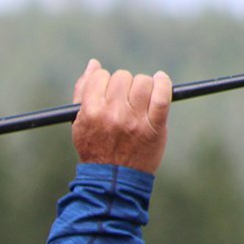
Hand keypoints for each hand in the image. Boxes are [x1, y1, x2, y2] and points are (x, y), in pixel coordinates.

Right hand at [71, 59, 172, 173]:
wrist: (114, 179)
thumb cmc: (95, 148)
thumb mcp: (79, 122)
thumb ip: (83, 92)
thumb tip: (93, 64)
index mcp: (91, 111)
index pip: (100, 77)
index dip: (104, 81)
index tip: (108, 91)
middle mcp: (112, 113)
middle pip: (122, 77)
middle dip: (123, 85)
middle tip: (125, 99)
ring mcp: (135, 119)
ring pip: (143, 82)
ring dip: (142, 86)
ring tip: (140, 98)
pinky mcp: (155, 126)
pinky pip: (163, 95)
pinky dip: (164, 83)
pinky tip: (161, 80)